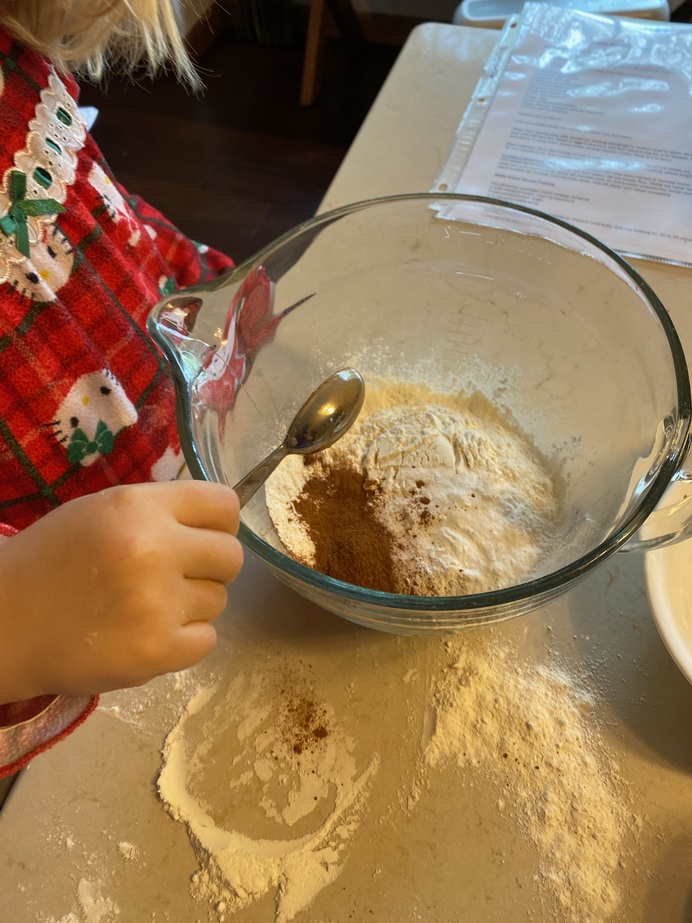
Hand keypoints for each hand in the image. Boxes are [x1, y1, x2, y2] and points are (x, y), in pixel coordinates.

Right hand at [0, 481, 242, 702]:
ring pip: (219, 600)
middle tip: (175, 576)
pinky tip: (147, 633)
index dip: (219, 524)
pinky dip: (184, 641)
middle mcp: (154, 550)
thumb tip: (217, 524)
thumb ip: (161, 512)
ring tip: (146, 606)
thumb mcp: (103, 511)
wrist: (5, 623)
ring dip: (192, 605)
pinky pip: (207, 640)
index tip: (204, 537)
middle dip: (210, 567)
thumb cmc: (53, 560)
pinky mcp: (156, 652)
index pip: (224, 506)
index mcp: (139, 508)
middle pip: (231, 556)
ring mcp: (157, 604)